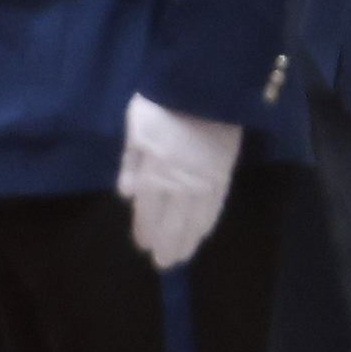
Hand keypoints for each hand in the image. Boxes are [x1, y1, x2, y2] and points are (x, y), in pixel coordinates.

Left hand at [116, 94, 239, 272]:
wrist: (204, 87)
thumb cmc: (161, 104)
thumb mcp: (135, 129)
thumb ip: (130, 163)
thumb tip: (126, 196)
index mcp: (155, 172)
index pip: (148, 210)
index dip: (145, 230)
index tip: (143, 247)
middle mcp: (180, 183)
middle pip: (173, 221)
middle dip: (167, 244)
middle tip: (164, 264)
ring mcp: (204, 181)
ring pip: (195, 219)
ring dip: (188, 240)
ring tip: (182, 257)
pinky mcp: (224, 174)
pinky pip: (216, 205)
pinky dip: (208, 222)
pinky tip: (203, 233)